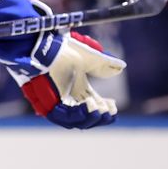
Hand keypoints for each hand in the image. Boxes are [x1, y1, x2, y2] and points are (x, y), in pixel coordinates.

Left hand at [6, 1, 125, 128]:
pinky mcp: (47, 105)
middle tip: (109, 111)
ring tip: (100, 110)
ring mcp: (57, 103)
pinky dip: (77, 116)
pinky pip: (63, 118)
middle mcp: (67, 98)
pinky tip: (88, 107)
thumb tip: (122, 67)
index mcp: (77, 88)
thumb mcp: (89, 57)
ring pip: (75, 121)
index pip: (93, 106)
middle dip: (100, 117)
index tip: (113, 104)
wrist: (46, 47)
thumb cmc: (63, 50)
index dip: (106, 109)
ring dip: (90, 118)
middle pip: (86, 117)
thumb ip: (104, 64)